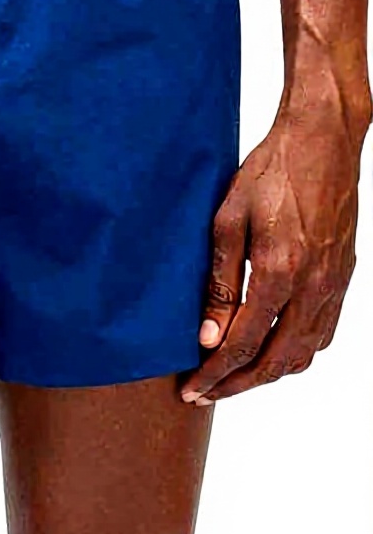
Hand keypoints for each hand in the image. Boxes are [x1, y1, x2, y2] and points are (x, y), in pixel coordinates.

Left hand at [180, 105, 363, 405]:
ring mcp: (333, 285)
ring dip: (268, 374)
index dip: (215, 374)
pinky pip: (322, 333)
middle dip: (238, 385)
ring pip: (304, 354)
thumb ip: (220, 283)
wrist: (323, 141)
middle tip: (206, 393)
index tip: (191, 389)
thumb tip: (208, 336)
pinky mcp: (342, 277)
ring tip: (234, 377)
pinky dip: (296, 352)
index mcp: (279, 273)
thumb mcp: (227, 220)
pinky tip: (273, 349)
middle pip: (276, 362)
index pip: (243, 345)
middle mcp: (312, 287)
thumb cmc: (270, 172)